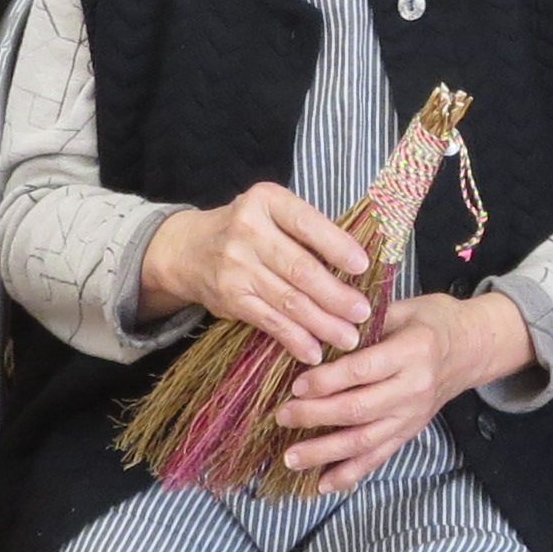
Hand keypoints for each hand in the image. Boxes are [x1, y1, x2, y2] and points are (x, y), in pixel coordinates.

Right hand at [139, 182, 373, 367]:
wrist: (189, 249)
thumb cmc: (248, 229)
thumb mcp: (273, 213)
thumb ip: (307, 232)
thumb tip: (358, 265)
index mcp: (267, 200)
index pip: (307, 223)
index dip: (337, 246)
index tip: (363, 267)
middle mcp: (248, 230)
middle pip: (300, 268)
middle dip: (336, 295)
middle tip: (363, 313)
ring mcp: (236, 266)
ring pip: (288, 299)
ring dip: (322, 323)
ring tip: (349, 337)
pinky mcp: (230, 298)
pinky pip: (269, 321)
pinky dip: (294, 339)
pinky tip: (314, 351)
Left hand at [276, 288, 533, 492]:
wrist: (471, 349)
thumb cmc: (433, 321)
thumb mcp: (405, 307)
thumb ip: (366, 320)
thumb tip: (318, 327)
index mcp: (413, 352)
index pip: (364, 371)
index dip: (328, 381)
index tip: (296, 384)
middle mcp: (414, 389)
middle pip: (359, 410)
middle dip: (316, 416)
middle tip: (283, 416)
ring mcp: (412, 416)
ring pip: (365, 441)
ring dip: (325, 453)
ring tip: (291, 458)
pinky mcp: (408, 433)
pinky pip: (378, 458)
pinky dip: (349, 474)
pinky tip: (322, 485)